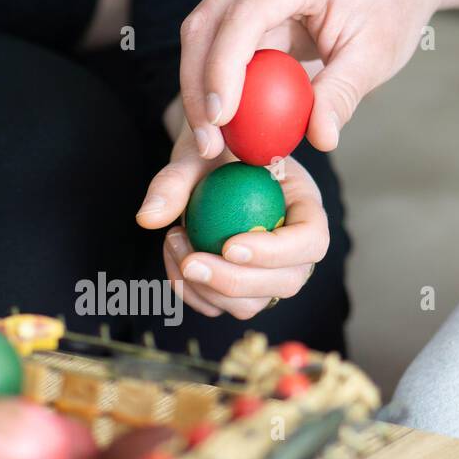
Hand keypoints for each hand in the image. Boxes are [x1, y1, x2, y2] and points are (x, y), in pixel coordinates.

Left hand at [138, 101, 328, 319]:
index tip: (229, 245)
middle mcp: (296, 249)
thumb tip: (146, 219)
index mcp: (306, 207)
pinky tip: (172, 256)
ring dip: (207, 288)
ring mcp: (270, 275)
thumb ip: (175, 180)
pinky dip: (191, 292)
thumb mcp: (197, 154)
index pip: (311, 241)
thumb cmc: (214, 152)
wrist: (208, 166)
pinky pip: (220, 307)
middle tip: (191, 263)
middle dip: (235, 281)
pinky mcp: (241, 290)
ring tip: (175, 241)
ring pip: (251, 305)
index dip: (276, 252)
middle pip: (285, 283)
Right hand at [178, 0, 443, 157]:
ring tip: (210, 139)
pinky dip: (213, 81)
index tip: (220, 120)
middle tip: (208, 142)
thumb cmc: (392, 4)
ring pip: (201, 33)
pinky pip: (216, 41)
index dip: (223, 69)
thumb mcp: (377, 54)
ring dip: (198, 88)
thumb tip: (319, 139)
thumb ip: (343, 94)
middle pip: (206, 23)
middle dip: (198, 87)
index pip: (244, 16)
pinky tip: (222, 121)